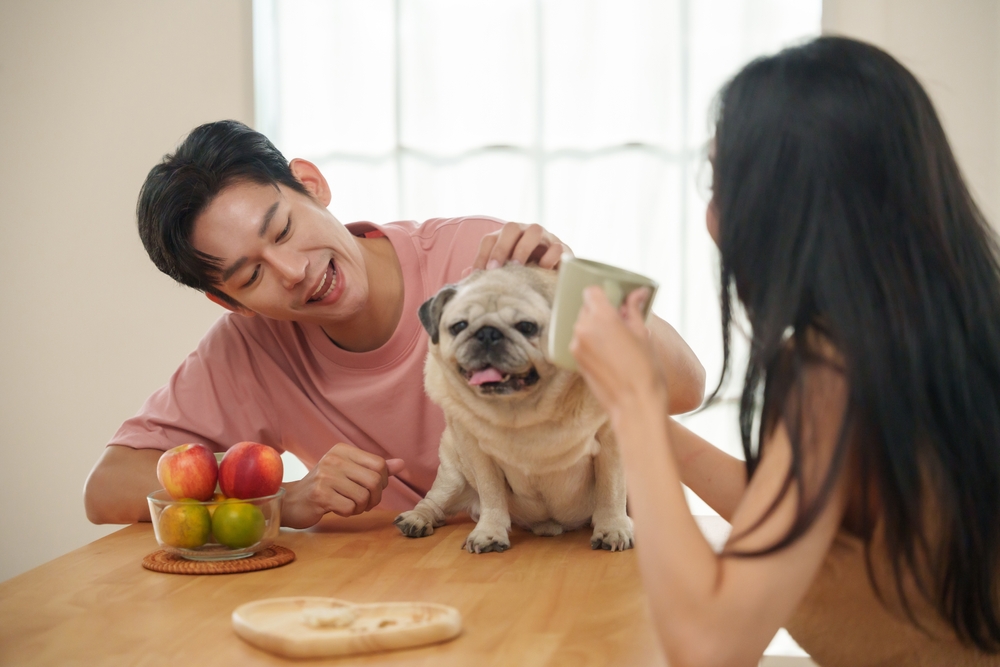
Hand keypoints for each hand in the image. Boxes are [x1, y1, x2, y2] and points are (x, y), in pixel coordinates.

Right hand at [280, 442, 404, 527]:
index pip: (379, 464)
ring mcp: (325, 476)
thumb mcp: (348, 472)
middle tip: (364, 503)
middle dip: (374, 498)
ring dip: (361, 507)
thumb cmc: (324, 486)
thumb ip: (374, 468)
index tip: (372, 489)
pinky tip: (337, 509)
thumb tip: (402, 464)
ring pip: (363, 497)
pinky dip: (348, 513)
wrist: (291, 501)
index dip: (382, 482)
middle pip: (375, 481)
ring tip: (349, 505)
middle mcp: (334, 459)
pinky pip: (349, 508)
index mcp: (342, 450)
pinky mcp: (319, 495)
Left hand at [472, 222, 569, 270]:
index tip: (479, 273)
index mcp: (507, 238)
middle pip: (511, 228)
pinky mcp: (562, 248)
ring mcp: (545, 238)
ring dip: (523, 248)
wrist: (556, 274)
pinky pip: (557, 247)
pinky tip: (543, 270)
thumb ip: (486, 272)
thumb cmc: (525, 273)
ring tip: (518, 268)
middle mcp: (525, 233)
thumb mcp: (505, 272)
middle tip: (496, 269)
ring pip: (534, 231)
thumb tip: (465, 275)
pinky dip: (550, 257)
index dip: (483, 254)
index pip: (490, 239)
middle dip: (501, 248)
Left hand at [570, 286, 668, 422]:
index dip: (603, 294)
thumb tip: (638, 292)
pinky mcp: (575, 361)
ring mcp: (576, 346)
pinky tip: (608, 353)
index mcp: (602, 318)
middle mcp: (584, 329)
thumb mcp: (643, 335)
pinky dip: (591, 342)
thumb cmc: (646, 370)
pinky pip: (580, 342)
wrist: (635, 406)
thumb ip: (634, 310)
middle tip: (620, 321)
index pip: (592, 292)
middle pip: (586, 308)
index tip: (615, 300)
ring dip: (595, 327)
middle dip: (600, 311)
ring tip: (616, 341)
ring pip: (582, 325)